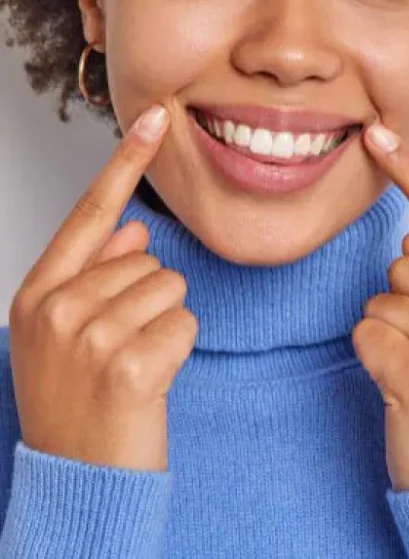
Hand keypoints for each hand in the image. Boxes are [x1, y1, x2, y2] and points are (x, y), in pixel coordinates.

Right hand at [8, 104, 197, 471]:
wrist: (77, 478)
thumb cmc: (78, 402)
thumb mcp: (65, 333)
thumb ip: (95, 274)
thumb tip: (133, 224)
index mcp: (36, 292)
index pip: (91, 213)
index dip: (125, 162)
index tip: (156, 117)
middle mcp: (55, 307)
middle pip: (147, 259)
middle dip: (149, 300)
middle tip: (120, 350)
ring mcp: (88, 335)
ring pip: (172, 287)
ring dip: (165, 325)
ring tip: (131, 365)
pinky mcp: (128, 363)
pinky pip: (185, 323)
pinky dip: (179, 351)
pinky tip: (149, 381)